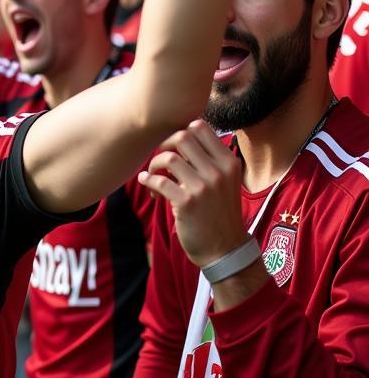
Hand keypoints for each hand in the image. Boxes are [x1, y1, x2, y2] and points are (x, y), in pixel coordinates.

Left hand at [138, 120, 245, 268]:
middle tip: (160, 159)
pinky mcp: (186, 203)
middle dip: (164, 145)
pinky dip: (148, 180)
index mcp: (229, 162)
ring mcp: (203, 187)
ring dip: (154, 164)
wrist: (225, 250)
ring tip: (154, 175)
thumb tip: (182, 135)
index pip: (201, 127)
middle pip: (182, 137)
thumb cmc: (219, 213)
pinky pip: (159, 181)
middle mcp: (218, 171)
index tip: (173, 146)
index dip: (180, 131)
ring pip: (168, 157)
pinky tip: (148, 185)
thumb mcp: (225, 182)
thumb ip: (209, 160)